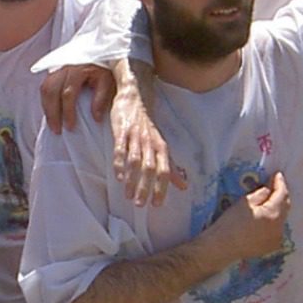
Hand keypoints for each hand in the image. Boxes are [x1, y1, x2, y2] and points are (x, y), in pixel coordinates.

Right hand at [39, 65, 114, 134]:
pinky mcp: (54, 69)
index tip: (70, 127)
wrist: (99, 46)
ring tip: (52, 124)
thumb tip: (96, 118)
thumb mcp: (108, 80)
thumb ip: (102, 97)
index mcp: (78, 69)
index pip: (68, 93)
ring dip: (47, 108)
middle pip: (51, 91)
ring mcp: (57, 67)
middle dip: (52, 113)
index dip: (68, 112)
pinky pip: (45, 86)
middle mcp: (64, 67)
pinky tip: (51, 112)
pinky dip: (46, 101)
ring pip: (45, 88)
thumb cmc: (104, 66)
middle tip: (56, 130)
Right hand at [111, 85, 184, 206]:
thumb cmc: (148, 126)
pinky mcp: (121, 132)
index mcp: (161, 147)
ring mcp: (135, 137)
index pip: (164, 170)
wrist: (135, 98)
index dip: (161, 188)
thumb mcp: (162, 145)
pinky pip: (120, 149)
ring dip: (133, 180)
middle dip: (146, 188)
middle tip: (140, 205)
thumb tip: (183, 186)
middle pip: (150, 168)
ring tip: (128, 196)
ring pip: (135, 161)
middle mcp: (150, 142)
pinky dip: (119, 164)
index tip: (156, 204)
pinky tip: (118, 177)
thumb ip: (171, 166)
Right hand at [205, 172, 290, 262]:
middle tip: (275, 185)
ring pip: (281, 219)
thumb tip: (269, 189)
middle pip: (285, 206)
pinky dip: (274, 222)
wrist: (221, 248)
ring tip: (270, 201)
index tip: (277, 175)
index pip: (282, 194)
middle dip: (281, 195)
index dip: (280, 183)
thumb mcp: (245, 202)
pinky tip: (266, 218)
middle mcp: (279, 228)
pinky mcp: (271, 247)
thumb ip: (261, 193)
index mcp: (274, 214)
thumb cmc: (230, 223)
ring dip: (278, 209)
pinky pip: (276, 230)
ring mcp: (277, 239)